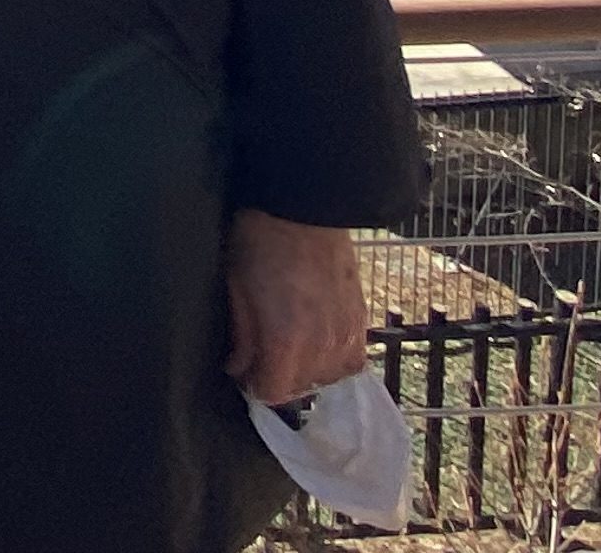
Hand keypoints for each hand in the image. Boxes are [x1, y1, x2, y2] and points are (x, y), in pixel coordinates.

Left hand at [223, 208, 367, 406]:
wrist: (305, 206)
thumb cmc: (262, 242)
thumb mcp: (238, 288)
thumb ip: (243, 338)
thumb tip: (239, 369)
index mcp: (287, 341)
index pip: (273, 393)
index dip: (252, 384)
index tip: (243, 368)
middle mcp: (323, 346)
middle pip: (300, 389)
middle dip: (276, 376)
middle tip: (261, 352)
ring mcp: (348, 334)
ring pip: (327, 378)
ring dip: (306, 370)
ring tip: (289, 345)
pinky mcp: (362, 319)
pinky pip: (350, 360)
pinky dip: (333, 358)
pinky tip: (317, 341)